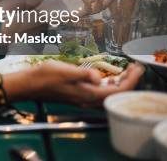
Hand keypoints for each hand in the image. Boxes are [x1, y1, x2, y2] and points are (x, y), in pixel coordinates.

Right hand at [25, 61, 144, 106]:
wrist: (29, 84)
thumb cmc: (44, 77)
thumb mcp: (65, 72)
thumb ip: (84, 74)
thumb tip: (99, 77)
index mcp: (87, 94)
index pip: (118, 90)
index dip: (131, 80)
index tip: (137, 68)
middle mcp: (87, 99)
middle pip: (116, 93)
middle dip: (129, 81)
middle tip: (135, 67)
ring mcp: (83, 97)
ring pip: (108, 93)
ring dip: (120, 82)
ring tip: (126, 70)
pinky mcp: (78, 94)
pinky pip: (99, 91)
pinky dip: (108, 83)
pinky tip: (107, 75)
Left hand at [49, 0, 117, 16]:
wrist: (40, 12)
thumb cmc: (51, 4)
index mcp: (81, 5)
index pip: (98, 0)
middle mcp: (81, 11)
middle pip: (101, 6)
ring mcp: (76, 15)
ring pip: (93, 11)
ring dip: (98, 1)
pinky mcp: (69, 17)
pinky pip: (80, 13)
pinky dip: (84, 5)